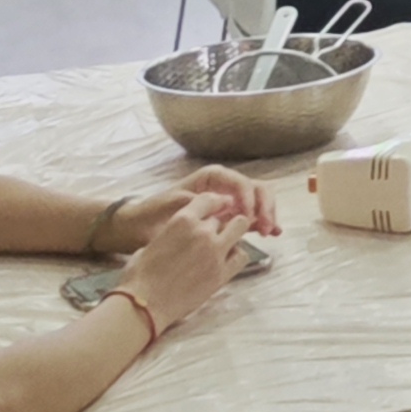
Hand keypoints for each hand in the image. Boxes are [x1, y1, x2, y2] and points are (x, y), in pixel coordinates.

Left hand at [118, 168, 276, 245]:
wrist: (139, 229)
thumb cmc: (154, 213)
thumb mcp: (174, 205)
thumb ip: (200, 203)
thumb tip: (227, 204)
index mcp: (212, 177)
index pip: (240, 183)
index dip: (248, 199)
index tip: (248, 217)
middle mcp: (224, 186)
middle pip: (255, 189)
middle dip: (265, 206)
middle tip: (267, 228)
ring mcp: (228, 202)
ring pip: (257, 202)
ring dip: (267, 214)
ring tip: (271, 233)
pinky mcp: (228, 218)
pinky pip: (250, 217)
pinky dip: (262, 223)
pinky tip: (271, 233)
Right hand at [119, 195, 255, 338]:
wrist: (144, 305)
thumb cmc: (140, 275)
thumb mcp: (154, 241)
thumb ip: (174, 232)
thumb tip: (181, 234)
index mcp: (182, 220)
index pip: (209, 199)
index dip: (212, 204)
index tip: (213, 211)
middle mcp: (202, 232)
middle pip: (223, 216)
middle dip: (220, 223)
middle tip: (214, 234)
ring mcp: (215, 252)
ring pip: (239, 228)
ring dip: (233, 233)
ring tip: (223, 244)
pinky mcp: (221, 274)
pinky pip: (242, 256)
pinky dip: (237, 255)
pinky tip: (225, 261)